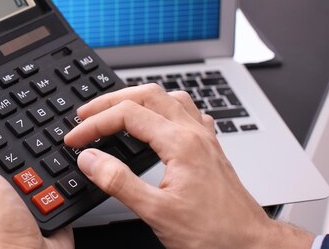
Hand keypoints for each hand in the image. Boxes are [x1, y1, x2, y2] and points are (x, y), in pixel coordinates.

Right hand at [64, 84, 313, 248]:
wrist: (252, 246)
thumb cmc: (214, 234)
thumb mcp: (156, 212)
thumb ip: (118, 182)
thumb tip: (90, 158)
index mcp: (180, 143)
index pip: (127, 115)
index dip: (95, 124)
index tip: (75, 139)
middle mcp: (194, 133)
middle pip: (147, 95)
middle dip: (111, 100)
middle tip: (87, 114)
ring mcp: (205, 139)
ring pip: (170, 98)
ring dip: (139, 99)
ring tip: (117, 109)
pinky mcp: (210, 149)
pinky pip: (188, 113)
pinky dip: (165, 110)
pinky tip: (160, 122)